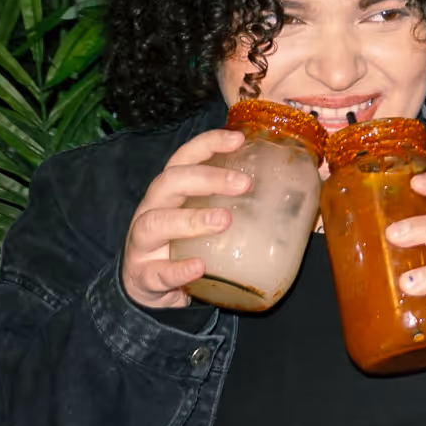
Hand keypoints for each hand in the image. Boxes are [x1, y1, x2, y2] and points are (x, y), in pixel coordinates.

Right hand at [121, 130, 248, 309]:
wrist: (149, 286)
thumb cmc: (182, 245)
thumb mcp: (201, 217)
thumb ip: (230, 205)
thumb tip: (283, 195)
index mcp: (169, 193)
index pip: (183, 158)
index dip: (207, 144)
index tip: (239, 139)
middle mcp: (151, 211)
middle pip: (169, 182)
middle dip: (206, 178)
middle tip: (244, 184)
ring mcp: (142, 244)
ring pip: (155, 223)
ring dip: (191, 220)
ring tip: (223, 221)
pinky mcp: (142, 275)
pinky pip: (157, 272)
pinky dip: (178, 269)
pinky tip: (198, 267)